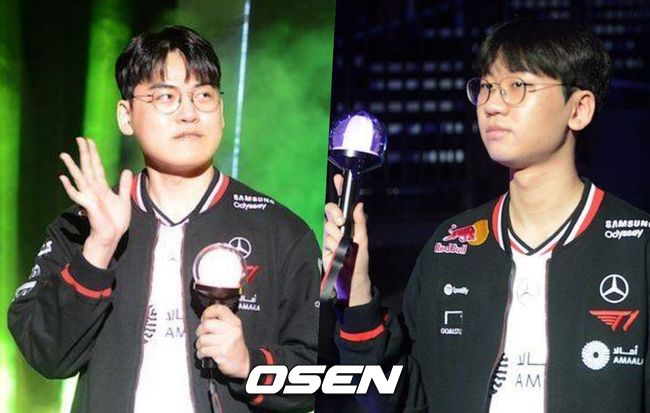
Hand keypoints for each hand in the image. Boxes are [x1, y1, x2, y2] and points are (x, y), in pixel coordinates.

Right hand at [59, 137, 131, 267]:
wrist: (112, 236)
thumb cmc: (115, 220)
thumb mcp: (123, 199)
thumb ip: (122, 185)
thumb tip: (126, 170)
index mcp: (102, 187)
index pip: (97, 167)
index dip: (94, 154)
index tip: (90, 141)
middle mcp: (94, 190)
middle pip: (88, 168)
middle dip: (84, 153)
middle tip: (79, 138)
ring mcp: (89, 197)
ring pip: (79, 178)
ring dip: (72, 166)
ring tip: (64, 154)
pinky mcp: (88, 205)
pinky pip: (77, 195)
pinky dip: (70, 187)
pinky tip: (63, 178)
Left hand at [196, 304, 249, 378]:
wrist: (243, 362)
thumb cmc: (234, 346)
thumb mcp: (232, 329)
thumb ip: (221, 322)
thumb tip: (205, 318)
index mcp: (234, 322)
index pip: (219, 309)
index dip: (208, 312)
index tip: (205, 318)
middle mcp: (232, 330)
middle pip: (207, 324)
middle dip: (200, 331)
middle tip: (204, 335)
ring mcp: (227, 341)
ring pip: (202, 339)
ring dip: (200, 344)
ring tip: (206, 346)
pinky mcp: (222, 352)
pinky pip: (203, 350)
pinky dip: (201, 353)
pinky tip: (206, 354)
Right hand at [322, 174, 371, 305]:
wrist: (350, 282)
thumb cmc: (359, 261)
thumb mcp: (362, 241)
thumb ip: (360, 223)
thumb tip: (359, 205)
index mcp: (349, 224)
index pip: (343, 204)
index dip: (339, 190)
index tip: (338, 178)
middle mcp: (338, 228)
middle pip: (330, 211)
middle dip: (335, 213)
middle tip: (341, 222)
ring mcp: (330, 237)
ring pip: (327, 225)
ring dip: (335, 235)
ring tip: (342, 246)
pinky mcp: (323, 247)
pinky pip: (325, 239)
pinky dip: (331, 245)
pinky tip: (335, 253)